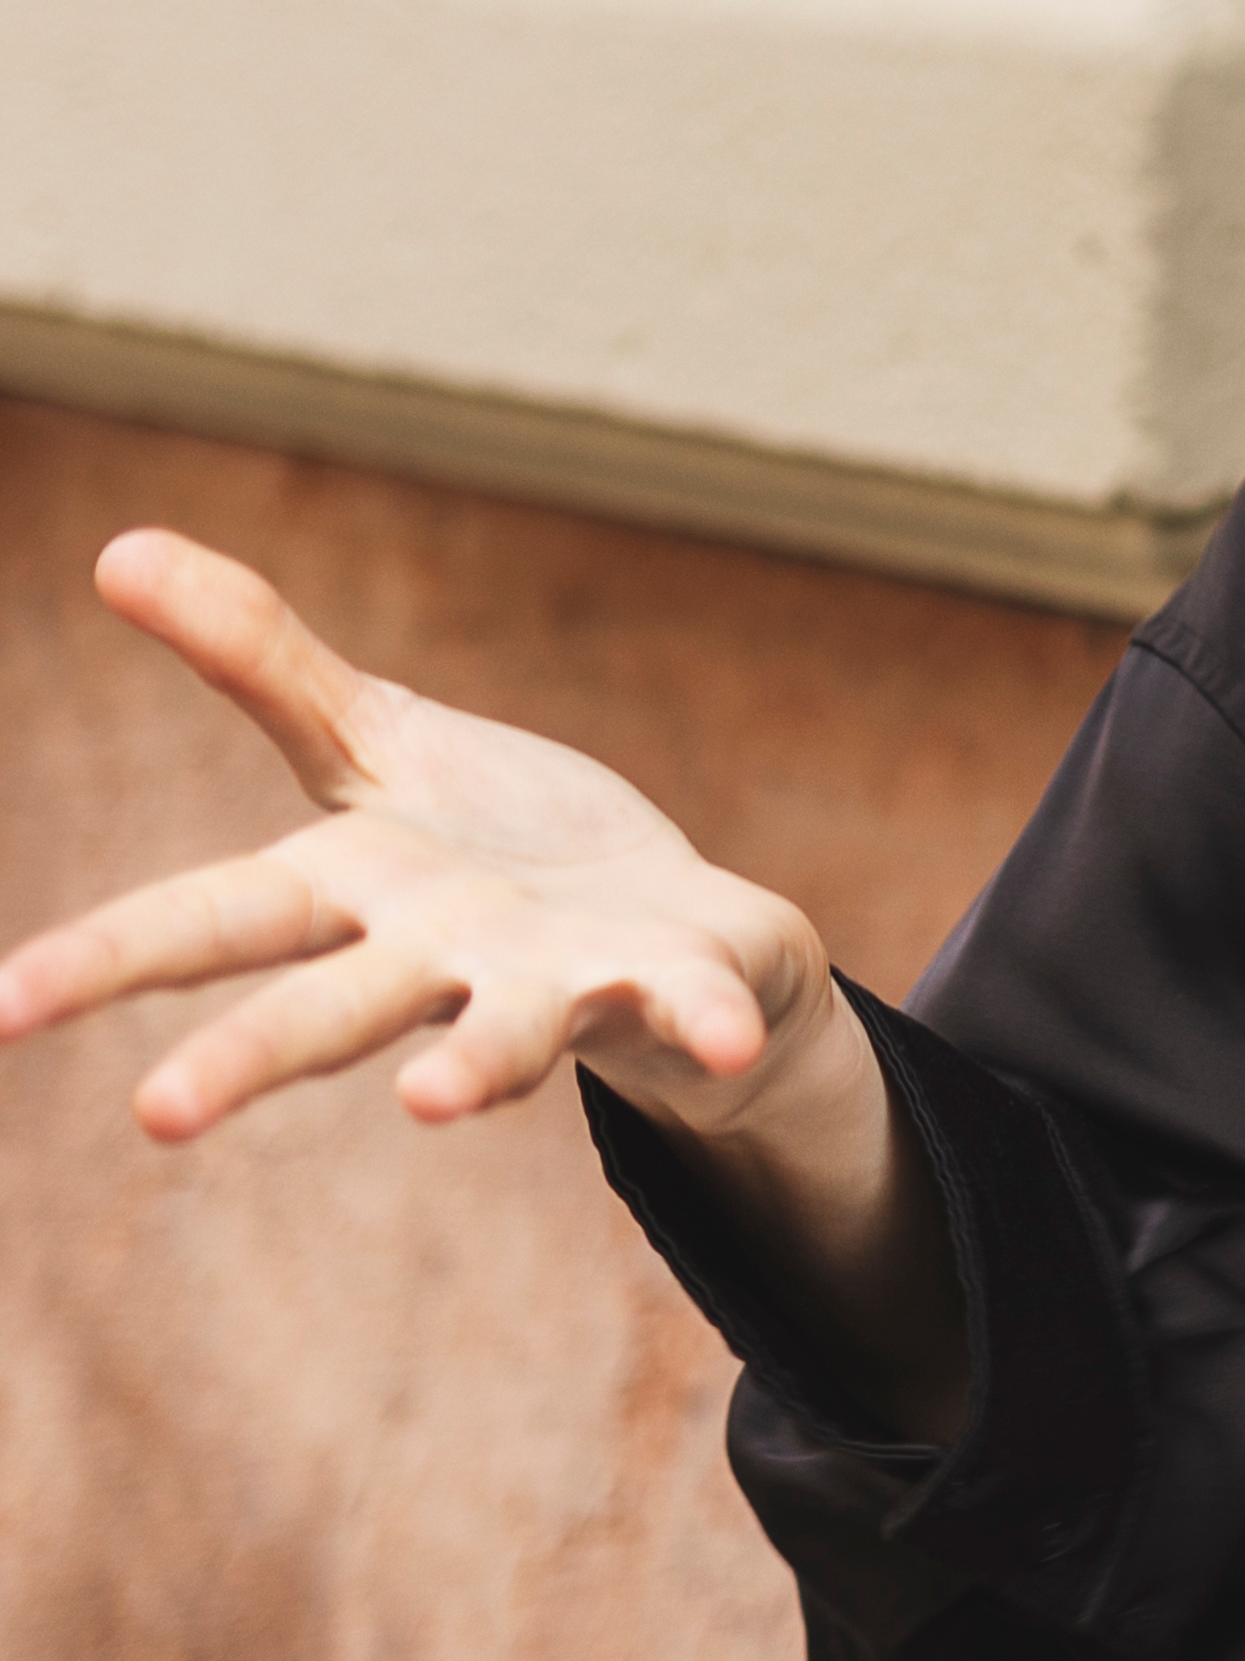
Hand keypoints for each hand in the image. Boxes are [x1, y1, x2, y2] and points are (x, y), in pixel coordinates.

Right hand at [0, 531, 840, 1147]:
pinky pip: (686, 1006)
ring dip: (472, 1068)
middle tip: (154, 1113)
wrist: (679, 934)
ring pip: (501, 1032)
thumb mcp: (374, 739)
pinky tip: (726, 1041)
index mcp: (354, 895)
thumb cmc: (500, 847)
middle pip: (327, 1006)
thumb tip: (115, 546)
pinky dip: (705, 1023)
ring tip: (430, 1106)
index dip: (102, 962)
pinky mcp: (670, 981)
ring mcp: (552, 982)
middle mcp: (438, 961)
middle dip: (246, 1058)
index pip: (207, 921)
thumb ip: (258, 660)